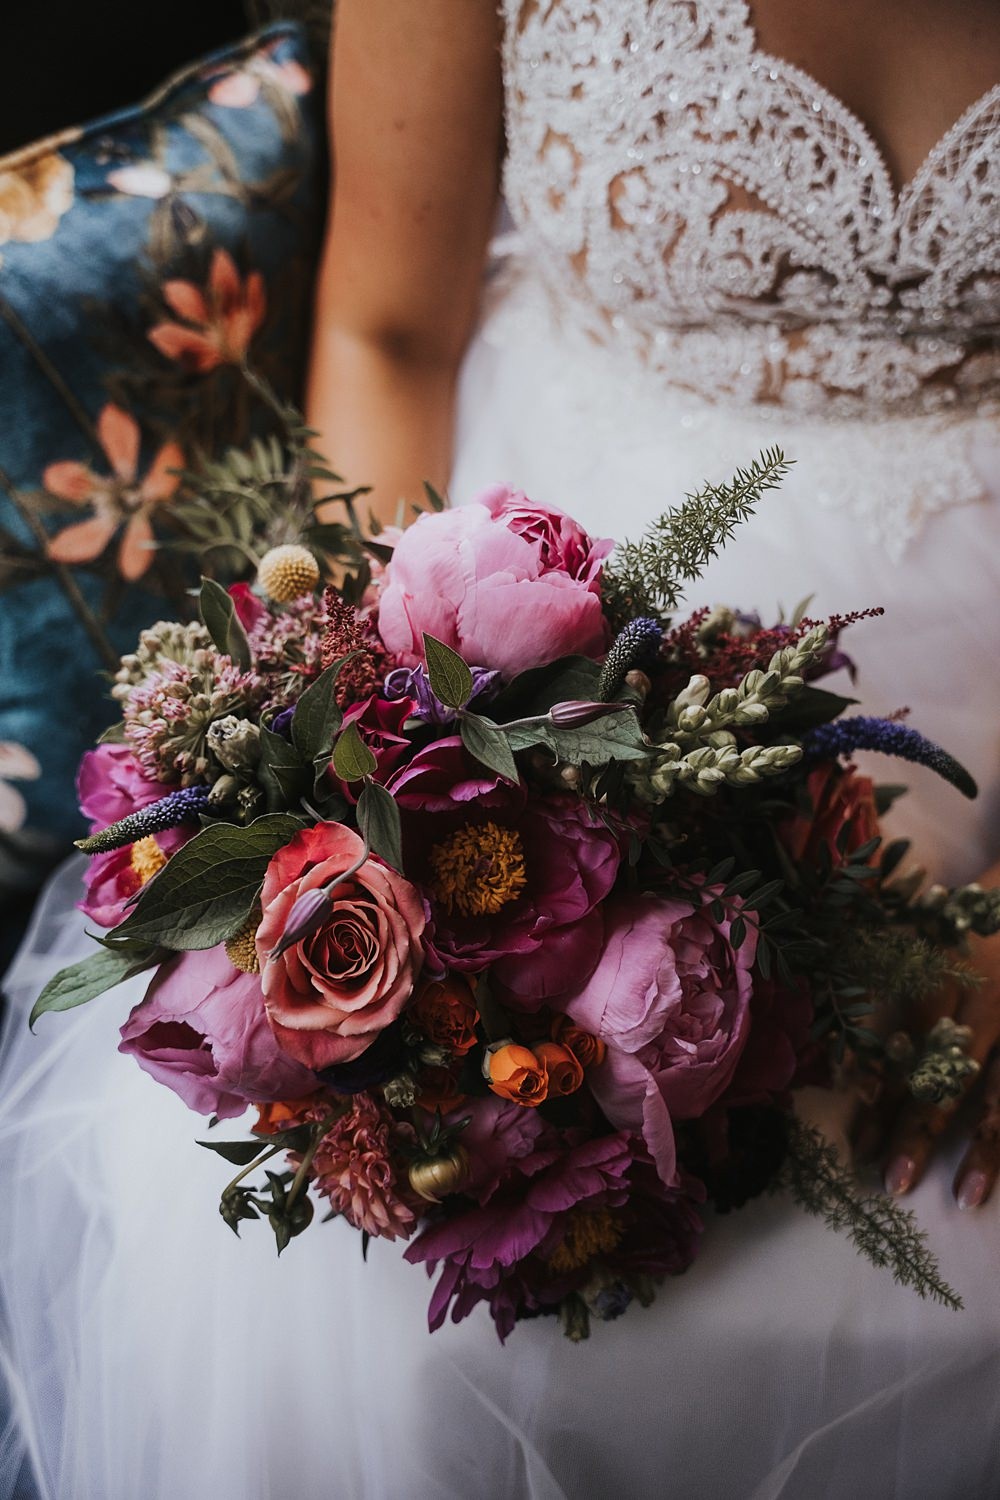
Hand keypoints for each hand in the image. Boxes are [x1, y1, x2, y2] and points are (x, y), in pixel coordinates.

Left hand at [872, 911, 999, 1208]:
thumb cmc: (958, 917)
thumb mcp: (913, 923)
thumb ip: (869, 958)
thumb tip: (814, 1014)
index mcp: (939, 977)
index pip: (903, 1048)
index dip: (882, 1098)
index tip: (859, 1145)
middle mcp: (982, 1003)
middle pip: (948, 1078)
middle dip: (920, 1133)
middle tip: (892, 1183)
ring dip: (985, 1149)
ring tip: (966, 1197)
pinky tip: (999, 1172)